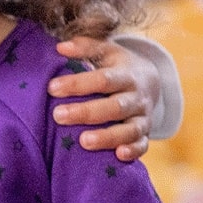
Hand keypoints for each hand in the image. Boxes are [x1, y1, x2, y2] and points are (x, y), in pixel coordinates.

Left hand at [50, 36, 159, 159]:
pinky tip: (118, 155)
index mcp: (126, 75)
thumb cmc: (117, 66)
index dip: (78, 84)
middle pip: (115, 107)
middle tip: (58, 115)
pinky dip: (133, 151)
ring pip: (130, 130)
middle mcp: (137, 97)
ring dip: (108, 137)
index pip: (103, 79)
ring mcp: (143, 118)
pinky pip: (142, 146)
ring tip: (83, 141)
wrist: (150, 81)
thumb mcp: (106, 51)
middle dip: (86, 112)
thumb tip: (60, 47)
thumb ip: (85, 47)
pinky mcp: (145, 135)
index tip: (52, 87)